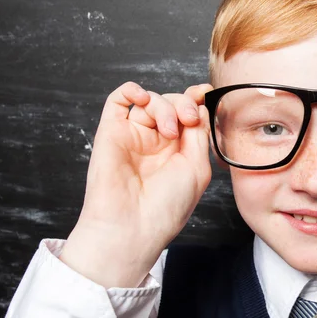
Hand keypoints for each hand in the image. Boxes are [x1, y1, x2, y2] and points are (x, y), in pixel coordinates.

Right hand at [60, 81, 213, 287]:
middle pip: (171, 104)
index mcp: (178, 152)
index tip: (205, 92)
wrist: (133, 226)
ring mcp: (134, 137)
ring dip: (164, 106)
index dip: (196, 101)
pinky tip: (143, 99)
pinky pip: (117, 101)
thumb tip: (199, 104)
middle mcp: (156, 143)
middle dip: (183, 104)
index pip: (187, 116)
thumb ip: (198, 134)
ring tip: (168, 130)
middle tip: (187, 120)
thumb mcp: (196, 168)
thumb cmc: (167, 206)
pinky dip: (131, 91)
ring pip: (150, 101)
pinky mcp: (111, 133)